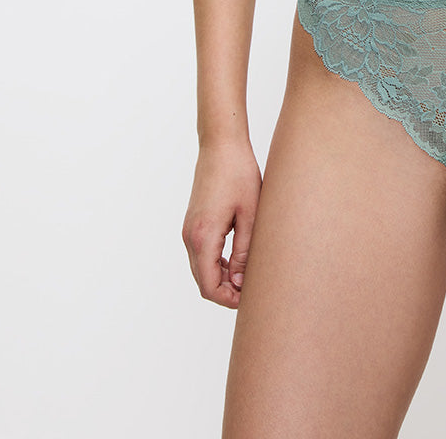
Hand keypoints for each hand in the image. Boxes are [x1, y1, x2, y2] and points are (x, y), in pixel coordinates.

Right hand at [181, 137, 261, 308]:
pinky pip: (202, 255)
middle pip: (204, 282)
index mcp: (203, 237)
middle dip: (227, 292)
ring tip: (250, 277)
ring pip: (202, 270)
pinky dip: (217, 265)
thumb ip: (245, 251)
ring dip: (222, 279)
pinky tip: (238, 262)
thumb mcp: (250, 214)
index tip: (252, 299)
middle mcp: (190, 237)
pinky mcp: (194, 224)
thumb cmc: (239, 174)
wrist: (221, 146)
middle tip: (255, 292)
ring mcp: (189, 230)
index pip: (209, 287)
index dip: (229, 300)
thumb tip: (242, 282)